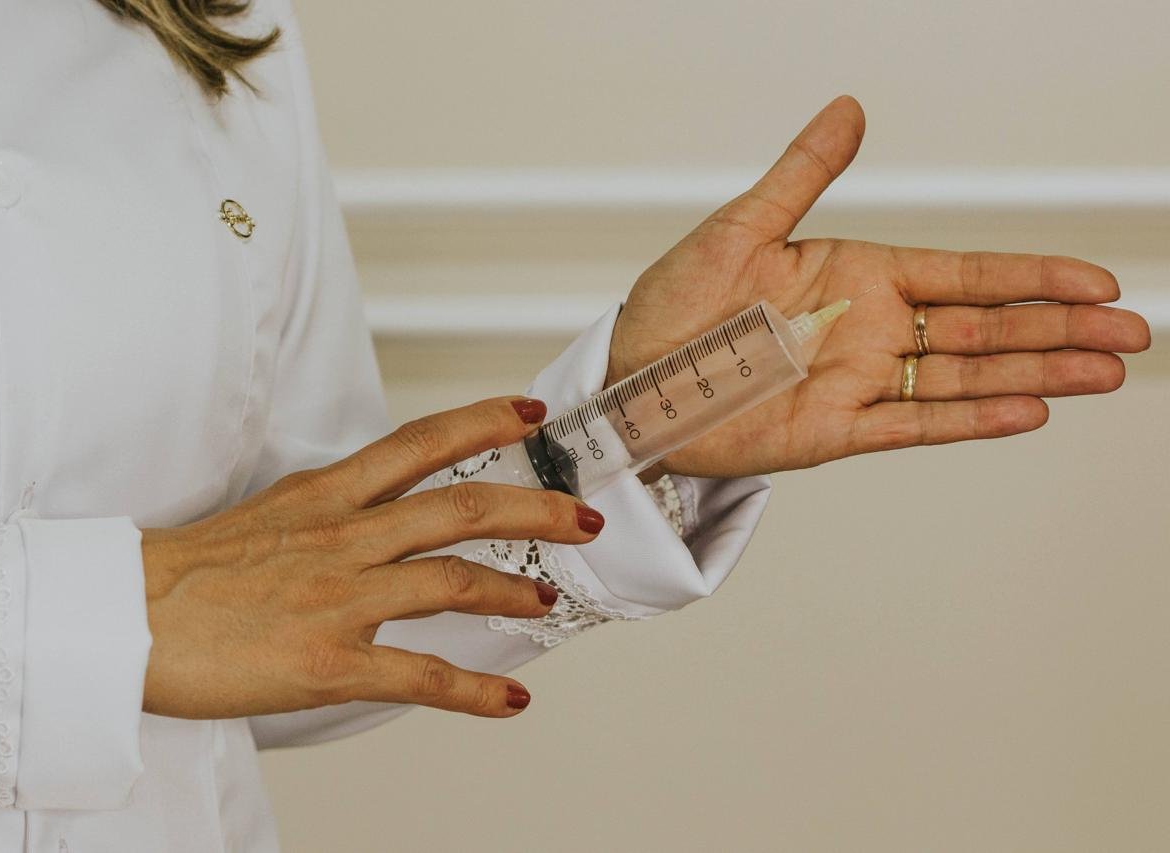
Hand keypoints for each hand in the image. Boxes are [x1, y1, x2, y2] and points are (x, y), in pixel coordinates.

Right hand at [139, 396, 605, 718]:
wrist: (122, 617)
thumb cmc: (187, 573)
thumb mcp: (269, 517)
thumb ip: (331, 514)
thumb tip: (376, 519)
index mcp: (327, 496)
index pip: (421, 443)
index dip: (485, 421)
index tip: (531, 413)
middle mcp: (344, 536)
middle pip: (461, 506)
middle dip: (534, 508)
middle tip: (581, 516)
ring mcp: (340, 597)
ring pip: (453, 580)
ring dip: (515, 590)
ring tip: (548, 600)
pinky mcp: (328, 661)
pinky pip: (420, 675)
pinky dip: (475, 691)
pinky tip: (510, 700)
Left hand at [609, 96, 1151, 479]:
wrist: (630, 379)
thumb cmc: (675, 305)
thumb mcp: (740, 229)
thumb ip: (803, 176)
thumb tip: (851, 109)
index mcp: (859, 275)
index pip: (966, 275)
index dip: (1032, 276)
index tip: (1097, 280)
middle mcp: (871, 330)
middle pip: (986, 329)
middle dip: (1060, 329)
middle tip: (1132, 334)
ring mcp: (858, 383)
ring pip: (965, 379)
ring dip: (1036, 376)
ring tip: (1103, 375)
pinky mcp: (832, 432)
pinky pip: (912, 425)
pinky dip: (968, 420)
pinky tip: (1026, 411)